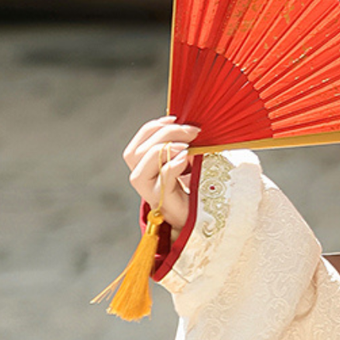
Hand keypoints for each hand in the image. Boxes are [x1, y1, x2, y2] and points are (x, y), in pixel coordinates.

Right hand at [123, 115, 200, 230]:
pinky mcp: (164, 203)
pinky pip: (162, 180)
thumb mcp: (189, 163)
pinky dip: (172, 166)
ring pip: (141, 165)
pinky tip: (186, 159)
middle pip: (138, 151)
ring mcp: (151, 193)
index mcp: (146, 167)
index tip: (176, 118)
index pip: (139, 140)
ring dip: (164, 148)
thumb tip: (191, 127)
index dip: (155, 126)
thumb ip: (183, 147)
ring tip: (187, 147)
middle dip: (165, 134)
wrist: (201, 220)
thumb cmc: (195, 191)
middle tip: (192, 132)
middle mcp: (143, 179)